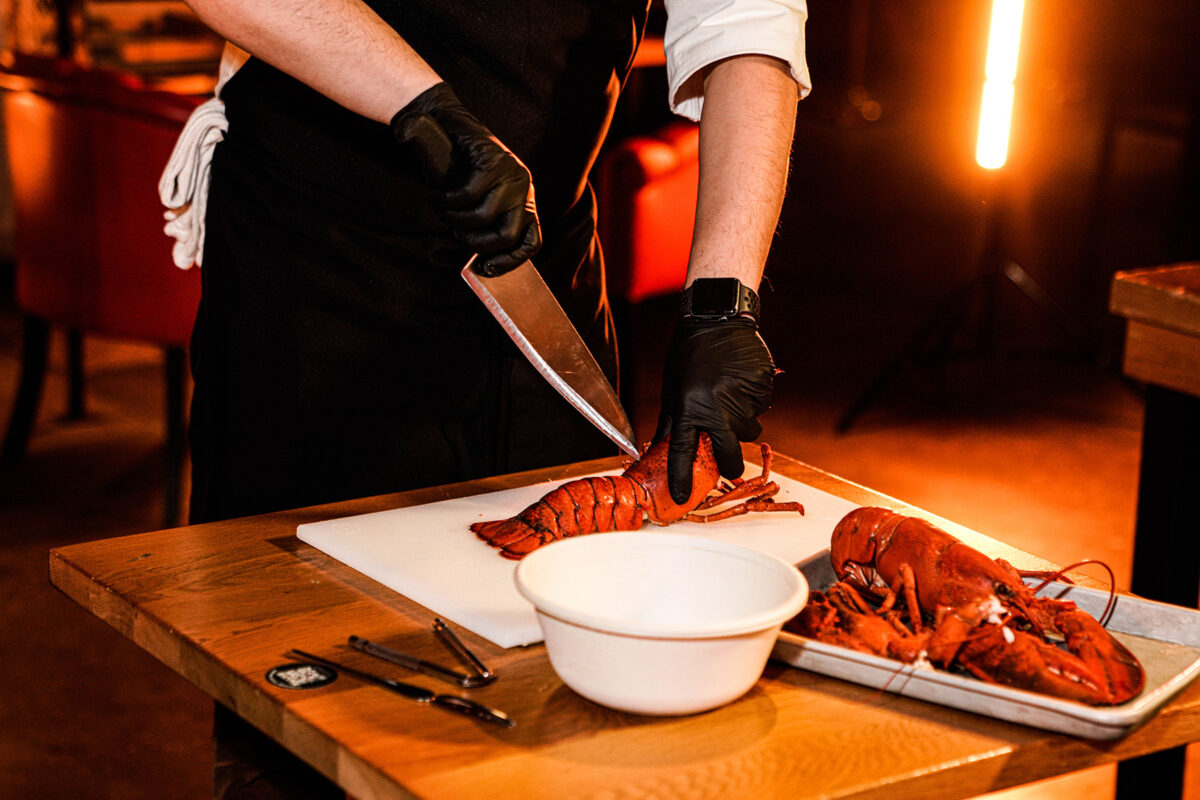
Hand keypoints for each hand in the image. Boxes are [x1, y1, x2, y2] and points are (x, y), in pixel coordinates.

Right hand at [391, 83, 540, 275]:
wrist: (445, 122)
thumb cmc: (457, 168)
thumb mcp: (477, 201)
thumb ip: (484, 226)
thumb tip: (483, 265)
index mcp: (525, 200)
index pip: (532, 242)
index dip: (510, 261)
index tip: (485, 268)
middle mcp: (524, 187)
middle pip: (509, 236)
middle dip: (476, 244)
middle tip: (454, 233)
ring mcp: (511, 172)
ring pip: (484, 217)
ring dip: (455, 220)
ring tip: (440, 209)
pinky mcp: (492, 159)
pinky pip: (468, 195)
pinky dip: (447, 201)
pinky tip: (437, 196)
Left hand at [654, 317, 774, 503]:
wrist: (718, 318)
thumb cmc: (690, 354)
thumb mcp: (672, 387)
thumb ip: (670, 420)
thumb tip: (658, 448)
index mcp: (689, 408)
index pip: (683, 452)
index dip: (681, 478)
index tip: (682, 498)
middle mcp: (717, 407)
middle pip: (729, 454)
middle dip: (730, 464)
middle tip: (728, 462)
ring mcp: (743, 398)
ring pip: (749, 429)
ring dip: (740, 423)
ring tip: (729, 398)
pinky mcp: (762, 387)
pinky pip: (761, 407)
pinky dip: (753, 402)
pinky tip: (741, 383)